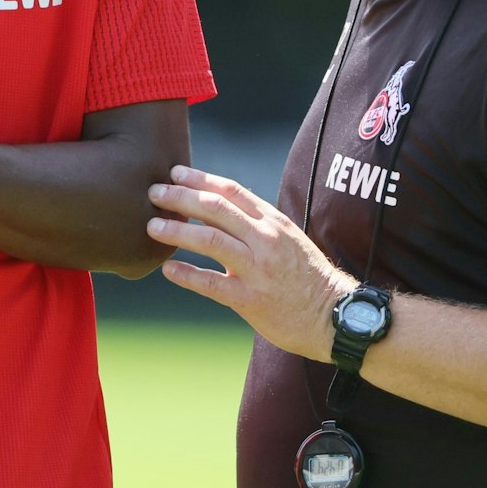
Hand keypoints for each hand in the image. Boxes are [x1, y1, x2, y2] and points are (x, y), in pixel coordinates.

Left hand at [147, 166, 354, 361]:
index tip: (175, 172)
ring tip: (152, 227)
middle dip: (180, 197)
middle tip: (154, 193)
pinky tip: (167, 269)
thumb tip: (215, 209)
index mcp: (273, 222)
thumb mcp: (286, 239)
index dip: (200, 179)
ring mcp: (258, 269)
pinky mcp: (251, 299)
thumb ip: (254, 224)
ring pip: (210, 240)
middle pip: (215, 208)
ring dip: (177, 231)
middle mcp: (265, 240)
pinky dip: (187, 275)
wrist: (334, 315)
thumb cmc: (307, 276)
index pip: (232, 190)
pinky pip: (212, 284)